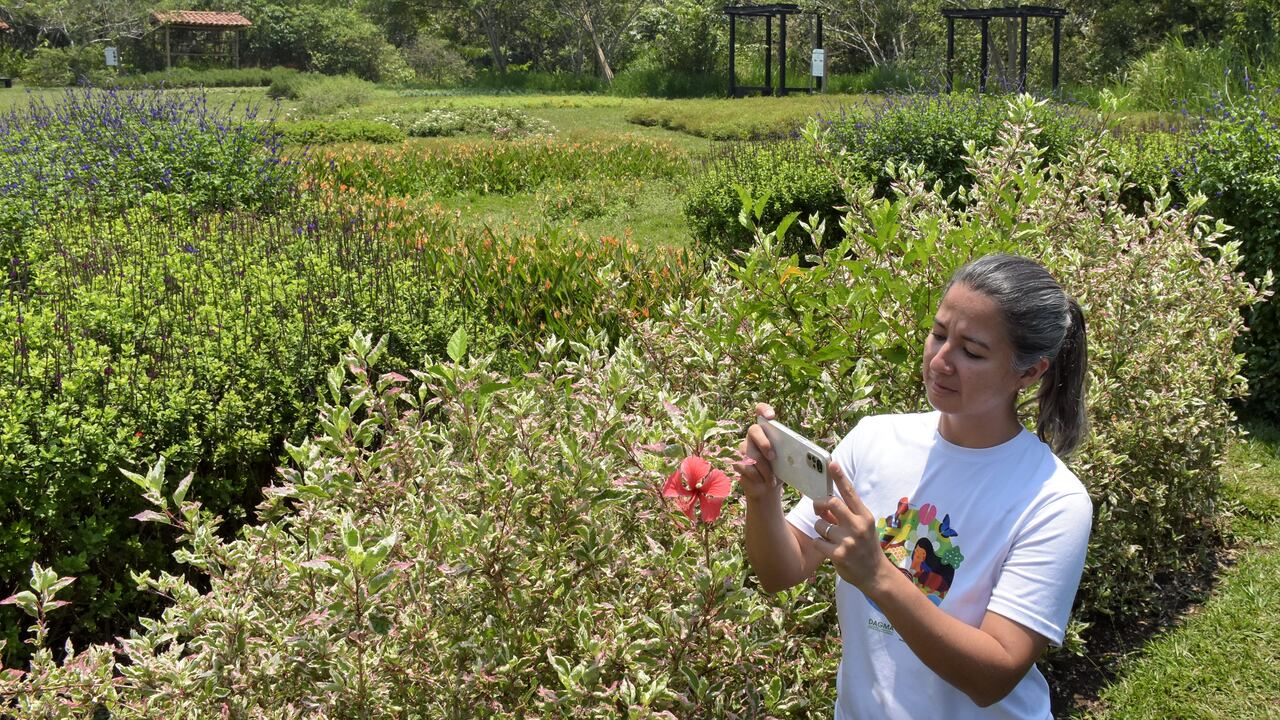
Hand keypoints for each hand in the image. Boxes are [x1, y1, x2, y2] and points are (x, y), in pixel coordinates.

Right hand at [732, 403, 780, 502]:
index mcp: (767, 430)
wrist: (768, 487)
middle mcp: (753, 435)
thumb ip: (790, 452)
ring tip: (771, 479)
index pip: (760, 411)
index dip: (764, 410)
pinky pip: (745, 466)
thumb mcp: (789, 461)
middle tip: (773, 457)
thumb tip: (798, 451)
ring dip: (764, 469)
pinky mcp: (737, 461)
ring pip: (751, 453)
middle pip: (754, 430)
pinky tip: (761, 480)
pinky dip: (756, 476)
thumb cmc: (781, 470)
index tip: (770, 417)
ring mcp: (743, 447)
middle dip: (764, 443)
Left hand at [812, 461, 890, 590]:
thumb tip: (824, 502)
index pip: (850, 492)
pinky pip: (817, 540)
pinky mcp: (838, 555)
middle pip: (831, 503)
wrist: (876, 575)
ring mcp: (848, 541)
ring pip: (820, 524)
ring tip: (830, 537)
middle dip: (820, 504)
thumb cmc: (866, 547)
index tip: (831, 463)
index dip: (840, 477)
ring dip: (820, 529)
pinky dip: (819, 543)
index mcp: (865, 516)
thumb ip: (845, 514)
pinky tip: (829, 549)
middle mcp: (858, 526)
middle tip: (819, 509)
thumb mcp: (862, 527)